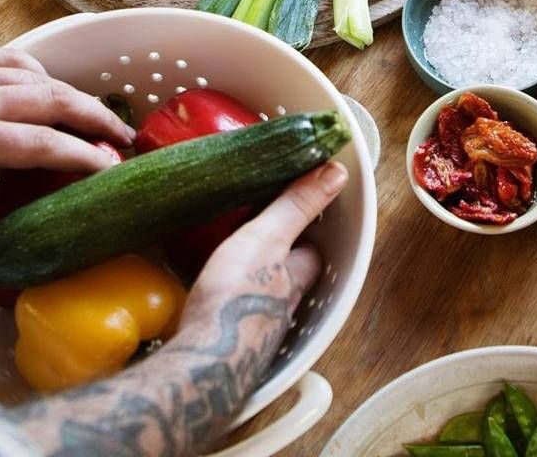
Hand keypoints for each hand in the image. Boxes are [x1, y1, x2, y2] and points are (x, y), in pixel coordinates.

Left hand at [0, 48, 132, 276]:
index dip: (82, 155)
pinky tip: (46, 86)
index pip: (40, 142)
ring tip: (101, 115)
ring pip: (39, 79)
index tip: (111, 167)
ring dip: (76, 96)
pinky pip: (11, 60)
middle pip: (54, 101)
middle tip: (127, 138)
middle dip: (97, 118)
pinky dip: (39, 73)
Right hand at [0, 163, 348, 454]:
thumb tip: (336, 173)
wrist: (200, 364)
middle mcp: (282, 307)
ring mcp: (254, 330)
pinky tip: (204, 295)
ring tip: (227, 261)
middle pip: (287, 276)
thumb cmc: (236, 299)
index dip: (304, 231)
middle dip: (276, 259)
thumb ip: (297, 206)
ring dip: (247, 280)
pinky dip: (223, 301)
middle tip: (254, 235)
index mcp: (297, 278)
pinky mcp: (225, 344)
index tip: (290, 209)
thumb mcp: (268, 238)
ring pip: (259, 297)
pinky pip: (230, 316)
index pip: (312, 251)